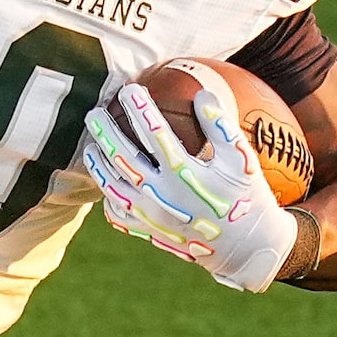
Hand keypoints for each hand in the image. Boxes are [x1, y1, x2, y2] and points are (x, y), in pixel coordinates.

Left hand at [81, 82, 298, 292]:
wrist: (246, 246)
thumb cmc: (246, 196)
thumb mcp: (241, 159)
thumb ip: (221, 125)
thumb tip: (202, 92)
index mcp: (185, 174)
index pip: (155, 133)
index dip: (140, 108)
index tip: (129, 89)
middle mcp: (162, 195)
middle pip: (123, 157)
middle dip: (106, 131)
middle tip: (94, 111)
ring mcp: (151, 216)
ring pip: (113, 185)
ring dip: (98, 163)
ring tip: (90, 143)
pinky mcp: (149, 231)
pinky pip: (117, 213)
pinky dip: (106, 196)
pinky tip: (103, 181)